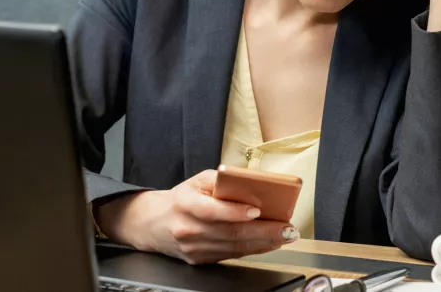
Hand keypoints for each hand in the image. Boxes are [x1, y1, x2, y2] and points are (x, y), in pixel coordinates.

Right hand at [95, 170, 298, 264]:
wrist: (153, 224)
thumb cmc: (181, 199)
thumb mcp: (197, 181)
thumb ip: (222, 179)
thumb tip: (252, 182)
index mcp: (185, 204)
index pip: (212, 210)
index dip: (235, 211)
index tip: (257, 210)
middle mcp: (188, 229)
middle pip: (230, 232)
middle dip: (264, 231)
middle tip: (286, 227)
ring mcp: (193, 248)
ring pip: (234, 247)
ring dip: (264, 242)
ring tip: (284, 235)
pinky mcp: (200, 260)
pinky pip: (231, 255)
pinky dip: (253, 249)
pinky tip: (268, 243)